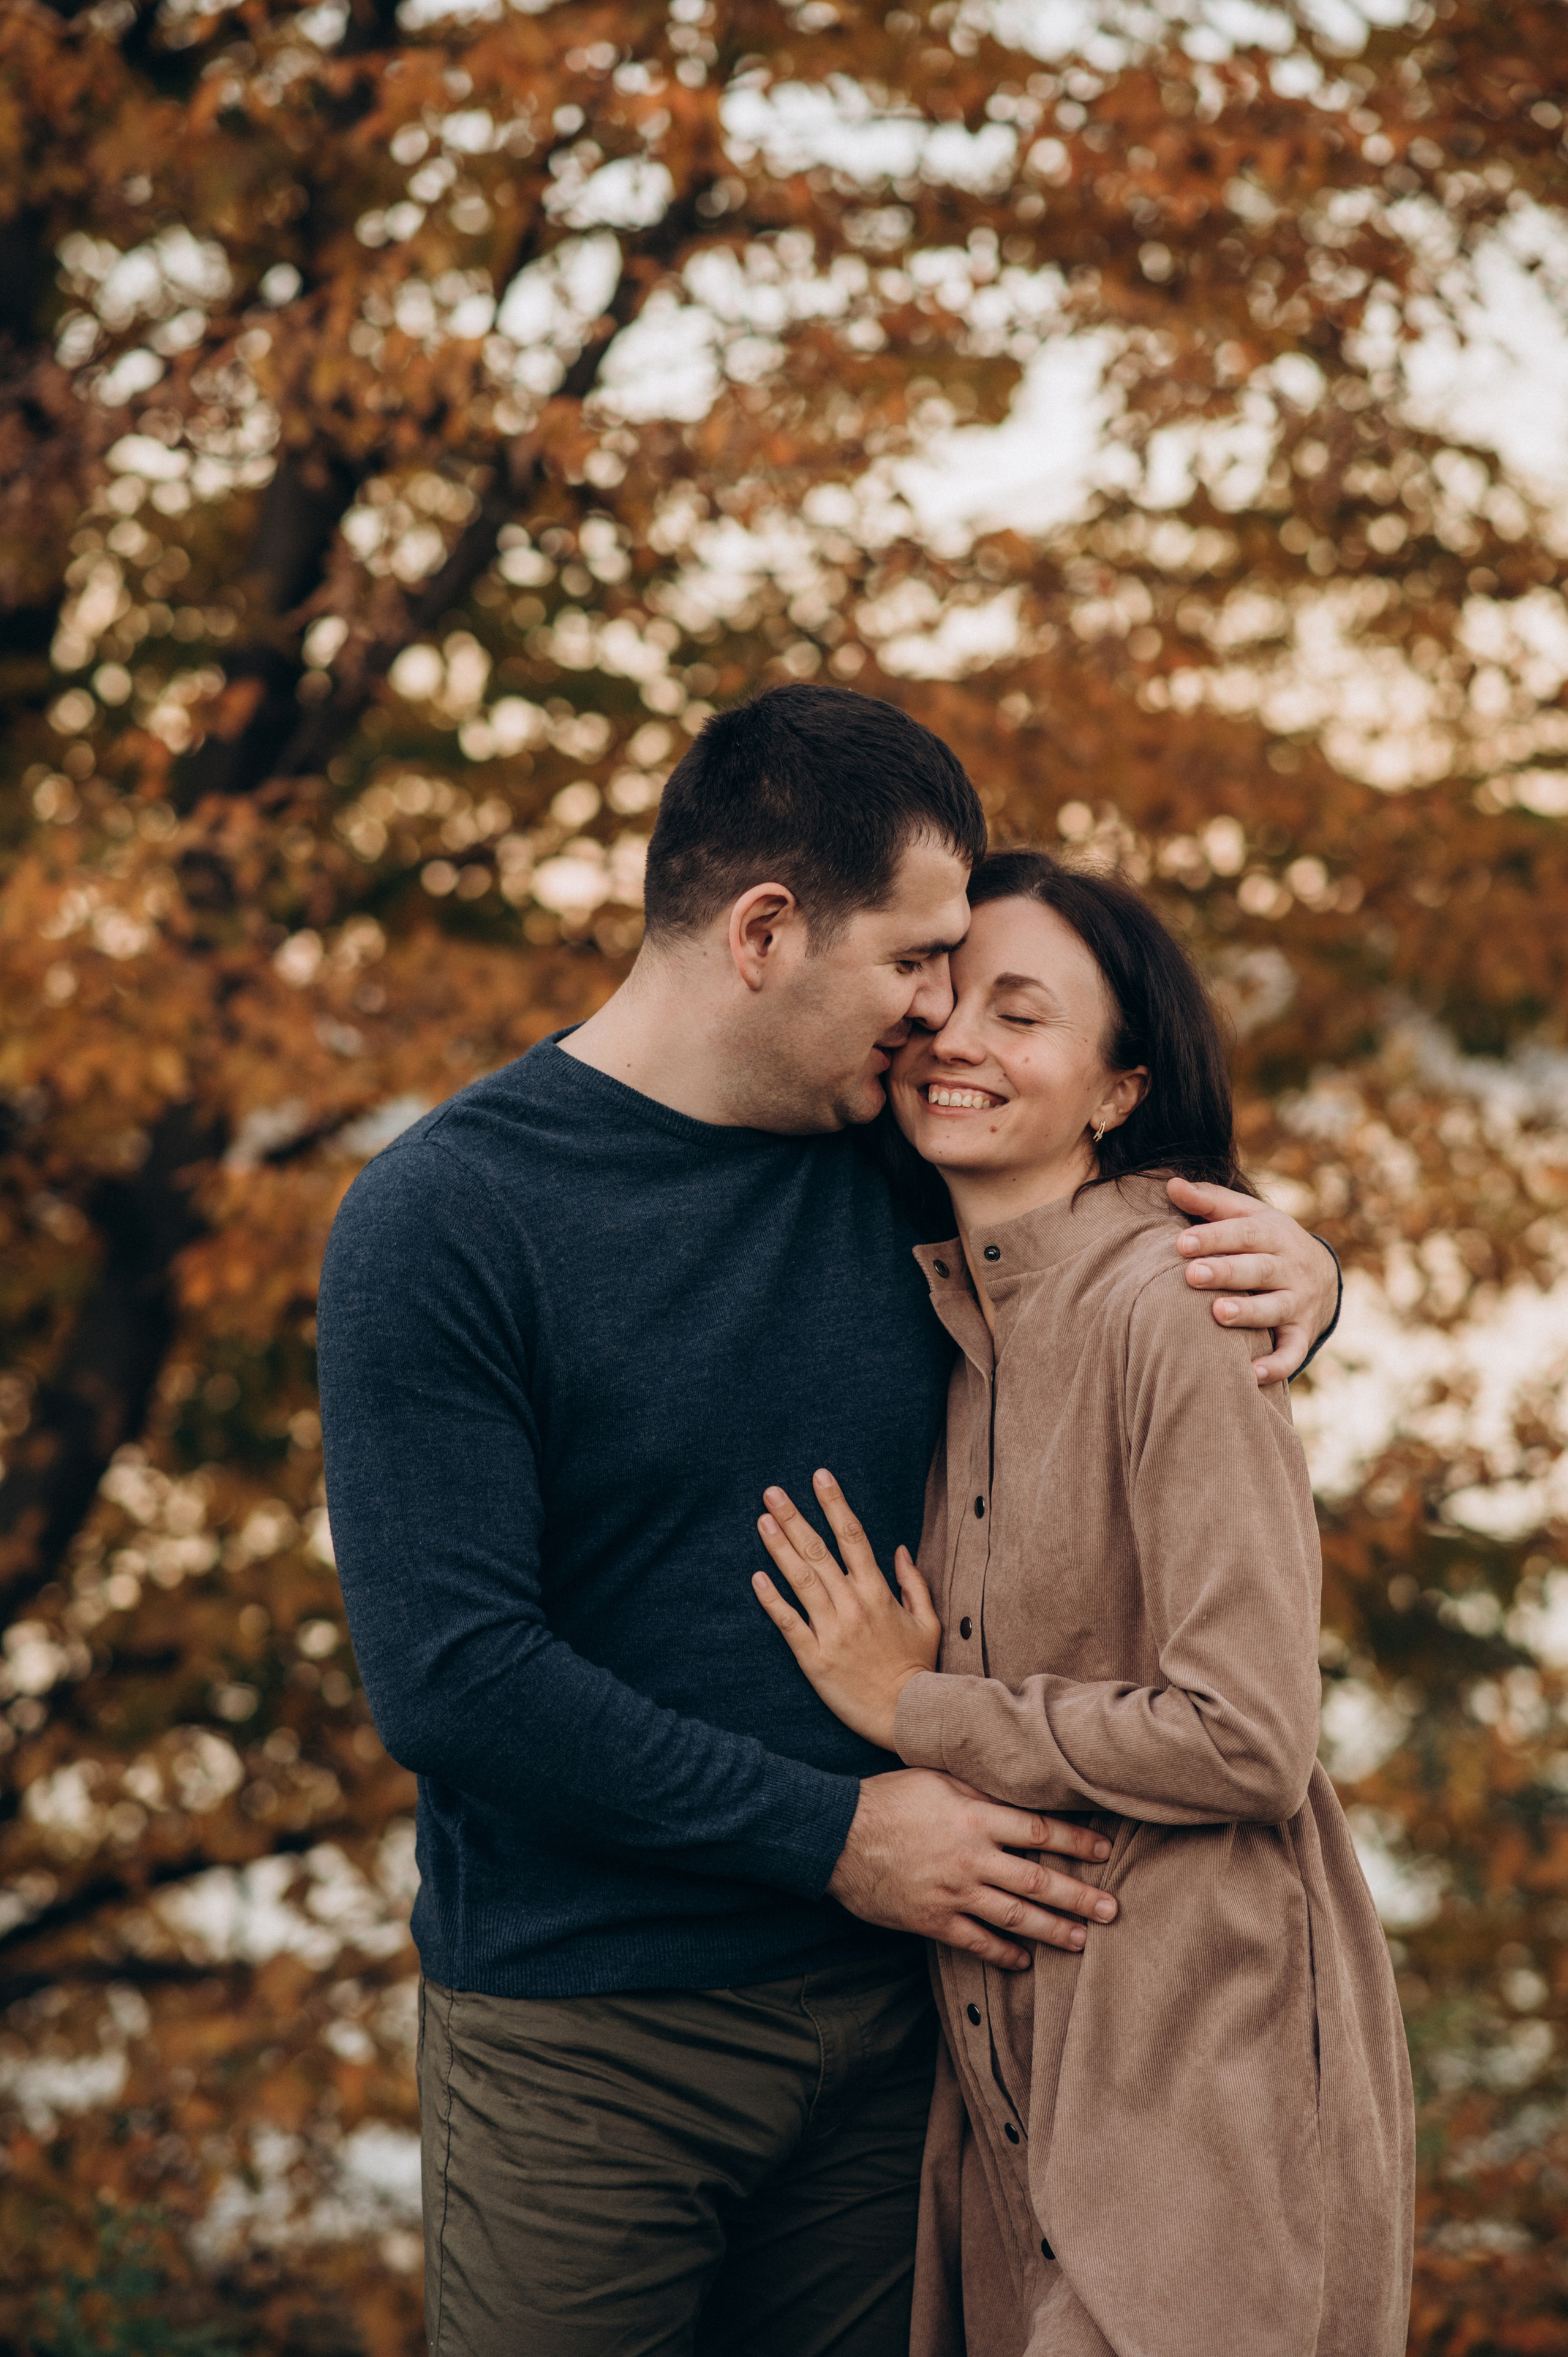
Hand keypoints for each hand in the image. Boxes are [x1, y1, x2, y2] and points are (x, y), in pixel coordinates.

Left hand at [752, 1470, 939, 1748]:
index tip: (819, 1476)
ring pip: (801, 1581)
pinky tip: (757, 1577)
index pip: (854, 1537)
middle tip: (772, 1491)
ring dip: (779, 1548)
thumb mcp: (928, 1621)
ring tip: (762, 1521)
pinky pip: (789, 1623)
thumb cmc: (918, 1668)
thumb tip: (899, 1549)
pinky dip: (772, 1599)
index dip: (834, 1504)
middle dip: (794, 1517)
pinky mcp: (815, 1658)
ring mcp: (832, 1631)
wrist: (907, 1715)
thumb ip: (912, 1583)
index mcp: (878, 1592)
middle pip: (818, 1551)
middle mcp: (853, 1605)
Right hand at [828, 1769, 1118, 1967]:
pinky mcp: (932, 1920)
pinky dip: (1003, 1953)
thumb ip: (979, 1787)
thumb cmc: (887, 1799)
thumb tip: (1019, 1788)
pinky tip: (1024, 1960)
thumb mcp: (936, 1777)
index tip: (1104, 1849)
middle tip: (1113, 1908)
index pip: (1039, 1831)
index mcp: (974, 1818)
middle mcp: (970, 1858)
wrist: (836, 1837)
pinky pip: (975, 1942)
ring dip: (1053, 1930)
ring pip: (1014, 1917)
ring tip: (1083, 1939)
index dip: (1076, 1841)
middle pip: (1037, 1881)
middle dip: (1078, 1896)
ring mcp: (952, 1893)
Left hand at [1167, 1176, 1338, 1385]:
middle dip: (1226, 1272)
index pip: (1243, 1233)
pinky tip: (1251, 1374)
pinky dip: (1277, 1364)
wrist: (1323, 1275)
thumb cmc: (1266, 1242)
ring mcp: (1298, 1302)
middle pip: (1259, 1269)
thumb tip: (1170, 1184)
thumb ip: (1209, 1202)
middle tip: (1192, 1275)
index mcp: (1274, 1233)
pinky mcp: (1302, 1333)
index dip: (1213, 1237)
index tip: (1181, 1243)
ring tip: (1219, 1314)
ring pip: (1275, 1308)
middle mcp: (1290, 1267)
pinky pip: (1292, 1351)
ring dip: (1249, 1312)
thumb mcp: (1247, 1216)